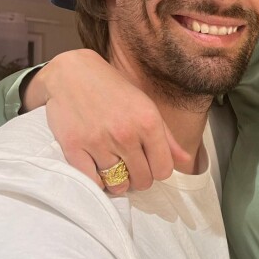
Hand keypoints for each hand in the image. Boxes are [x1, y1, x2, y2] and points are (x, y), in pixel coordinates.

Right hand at [31, 49, 188, 192]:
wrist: (72, 73)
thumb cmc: (113, 90)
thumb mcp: (146, 106)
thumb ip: (167, 137)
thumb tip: (186, 160)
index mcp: (148, 123)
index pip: (164, 170)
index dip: (158, 170)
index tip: (149, 163)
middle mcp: (125, 134)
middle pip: (143, 181)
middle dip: (139, 177)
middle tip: (130, 165)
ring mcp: (99, 142)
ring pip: (118, 185)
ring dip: (118, 181)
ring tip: (114, 167)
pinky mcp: (74, 148)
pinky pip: (93, 182)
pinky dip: (97, 181)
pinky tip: (98, 168)